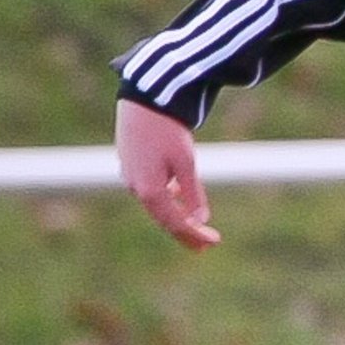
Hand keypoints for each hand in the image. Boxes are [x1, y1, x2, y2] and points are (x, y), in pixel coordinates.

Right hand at [116, 97, 219, 248]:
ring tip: (195, 226)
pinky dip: (166, 199)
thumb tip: (200, 219)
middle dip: (186, 232)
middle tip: (206, 244)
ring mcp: (130, 176)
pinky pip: (149, 190)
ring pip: (156, 205)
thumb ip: (192, 193)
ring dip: (176, 216)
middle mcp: (136, 187)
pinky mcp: (130, 164)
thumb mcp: (185, 163)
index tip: (214, 242)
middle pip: (164, 218)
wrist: (143, 100)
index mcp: (150, 190)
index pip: (175, 223)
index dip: (195, 235)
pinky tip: (177, 196)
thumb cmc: (167, 130)